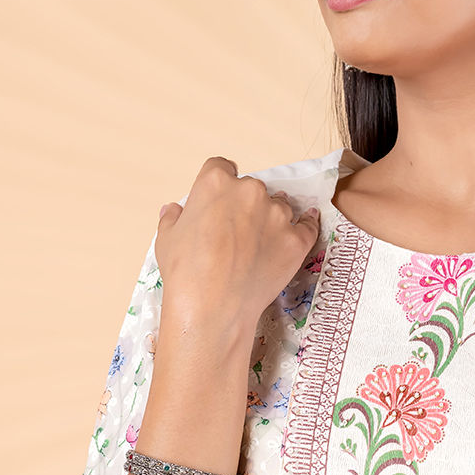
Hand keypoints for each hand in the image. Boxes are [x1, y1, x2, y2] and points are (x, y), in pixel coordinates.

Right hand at [156, 155, 320, 333]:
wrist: (213, 307)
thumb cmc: (185, 272)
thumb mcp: (166, 238)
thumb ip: (173, 217)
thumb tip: (174, 209)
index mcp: (216, 182)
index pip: (222, 167)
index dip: (221, 185)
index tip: (221, 201)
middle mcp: (250, 190)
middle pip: (252, 188)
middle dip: (246, 205)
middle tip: (237, 232)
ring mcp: (277, 214)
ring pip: (279, 206)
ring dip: (271, 219)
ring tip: (258, 247)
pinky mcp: (296, 239)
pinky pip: (307, 225)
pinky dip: (303, 227)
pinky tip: (300, 230)